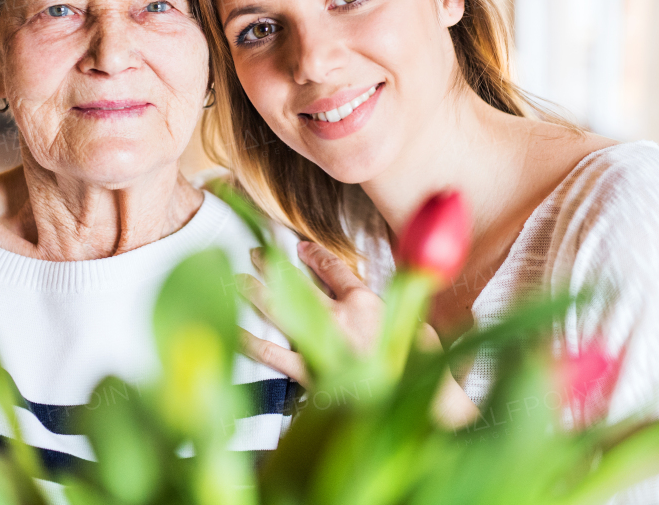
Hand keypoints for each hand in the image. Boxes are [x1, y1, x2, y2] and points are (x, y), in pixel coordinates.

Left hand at [237, 239, 478, 426]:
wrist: (421, 410)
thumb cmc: (419, 369)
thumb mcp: (414, 324)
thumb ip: (391, 304)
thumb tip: (374, 290)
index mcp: (366, 304)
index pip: (334, 268)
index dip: (314, 254)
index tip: (302, 248)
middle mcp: (339, 321)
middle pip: (297, 283)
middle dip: (272, 266)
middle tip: (254, 255)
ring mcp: (322, 347)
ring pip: (278, 311)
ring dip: (256, 294)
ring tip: (238, 282)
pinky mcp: (311, 375)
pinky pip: (274, 357)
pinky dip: (254, 345)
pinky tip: (238, 334)